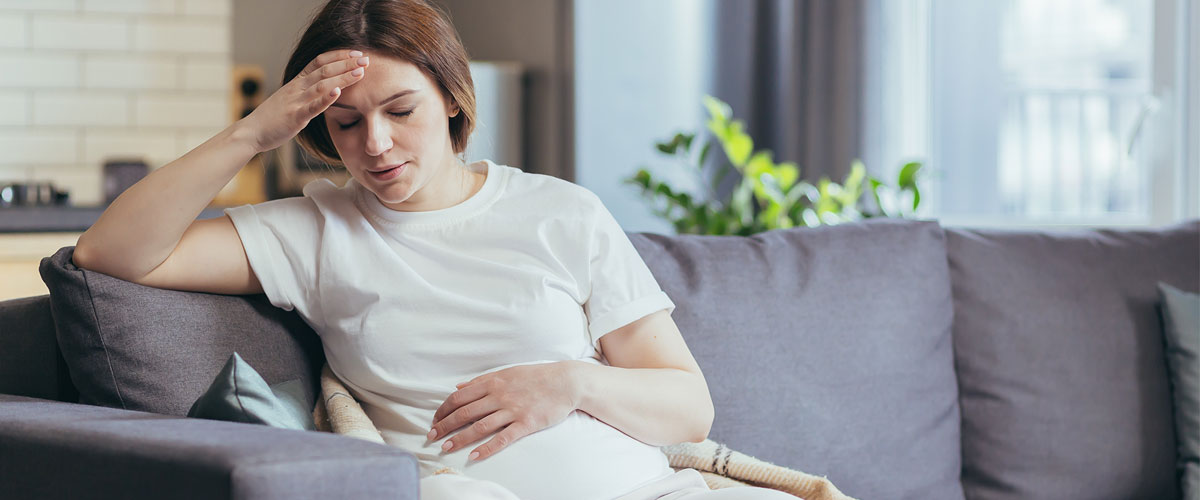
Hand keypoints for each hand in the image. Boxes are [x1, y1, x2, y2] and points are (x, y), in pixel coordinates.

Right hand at [239, 49, 369, 153]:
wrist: (251, 132)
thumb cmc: (272, 117)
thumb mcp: (291, 98)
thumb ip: (307, 91)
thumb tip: (327, 87)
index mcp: (297, 82)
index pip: (320, 62)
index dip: (339, 56)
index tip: (357, 54)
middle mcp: (297, 88)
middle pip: (325, 70)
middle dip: (347, 64)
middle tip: (367, 60)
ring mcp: (296, 101)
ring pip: (322, 85)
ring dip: (343, 77)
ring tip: (360, 73)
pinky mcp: (295, 117)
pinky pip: (312, 106)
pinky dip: (326, 98)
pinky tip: (338, 92)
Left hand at [429, 362, 581, 460]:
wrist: (566, 382)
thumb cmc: (536, 376)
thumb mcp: (507, 372)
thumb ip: (482, 380)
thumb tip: (458, 387)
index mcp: (493, 382)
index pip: (460, 397)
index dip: (444, 410)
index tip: (434, 420)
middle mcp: (499, 396)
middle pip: (465, 413)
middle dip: (445, 426)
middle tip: (431, 437)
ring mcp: (513, 410)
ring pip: (480, 426)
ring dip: (460, 438)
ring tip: (446, 448)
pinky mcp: (526, 423)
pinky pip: (503, 438)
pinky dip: (488, 448)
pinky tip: (475, 456)